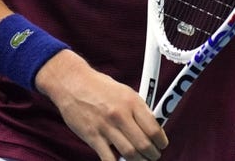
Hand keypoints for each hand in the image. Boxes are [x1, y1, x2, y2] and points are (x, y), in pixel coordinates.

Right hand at [35, 50, 167, 159]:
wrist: (72, 82)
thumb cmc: (98, 86)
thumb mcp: (124, 91)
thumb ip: (138, 108)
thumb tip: (153, 125)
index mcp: (132, 102)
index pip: (154, 128)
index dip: (161, 141)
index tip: (162, 144)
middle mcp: (121, 114)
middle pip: (144, 144)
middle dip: (152, 155)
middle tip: (153, 156)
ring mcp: (106, 127)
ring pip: (130, 154)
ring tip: (140, 160)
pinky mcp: (92, 136)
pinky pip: (109, 158)